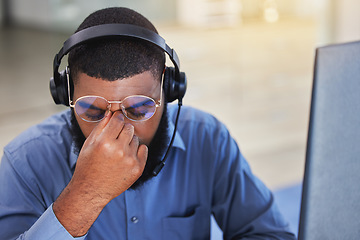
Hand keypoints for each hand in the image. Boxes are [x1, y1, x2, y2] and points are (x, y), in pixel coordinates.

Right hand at [53, 111, 147, 236]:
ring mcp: (130, 160)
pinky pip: (144, 149)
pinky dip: (137, 151)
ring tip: (118, 152)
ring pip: (136, 139)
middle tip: (115, 139)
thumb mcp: (89, 144)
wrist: (91, 190)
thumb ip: (101, 126)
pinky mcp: (138, 168)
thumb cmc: (88, 166)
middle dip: (123, 130)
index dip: (117, 119)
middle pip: (129, 128)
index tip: (116, 121)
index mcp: (104, 142)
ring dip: (129, 142)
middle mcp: (118, 150)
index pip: (118, 120)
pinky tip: (126, 157)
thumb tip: (112, 112)